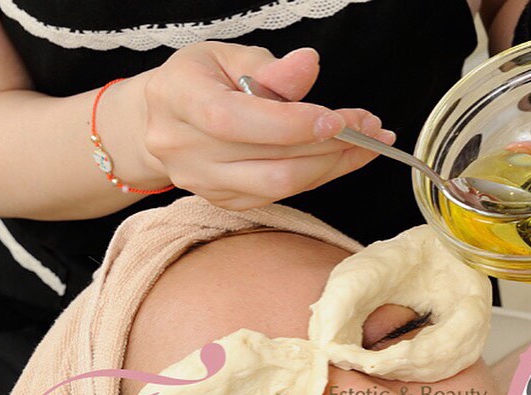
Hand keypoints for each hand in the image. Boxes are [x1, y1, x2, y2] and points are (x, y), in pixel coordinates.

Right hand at [131, 42, 392, 209]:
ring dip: (331, 167)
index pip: (236, 121)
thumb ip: (268, 67)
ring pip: (279, 187)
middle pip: (269, 163)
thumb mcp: (224, 56)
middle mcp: (186, 150)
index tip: (340, 119)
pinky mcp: (223, 201)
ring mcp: (204, 184)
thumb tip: (309, 67)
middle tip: (371, 128)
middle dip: (329, 148)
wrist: (159, 122)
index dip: (291, 124)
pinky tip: (339, 158)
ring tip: (366, 144)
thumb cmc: (196, 81)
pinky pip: (278, 197)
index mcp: (179, 101)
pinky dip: (315, 177)